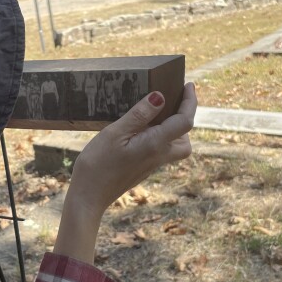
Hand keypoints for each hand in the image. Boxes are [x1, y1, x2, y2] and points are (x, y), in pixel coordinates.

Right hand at [53, 83, 196, 263]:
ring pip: (176, 147)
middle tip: (174, 101)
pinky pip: (161, 150)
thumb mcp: (115, 133)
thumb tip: (160, 97)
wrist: (90, 196)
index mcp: (155, 144)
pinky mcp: (144, 168)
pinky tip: (142, 129)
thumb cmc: (98, 164)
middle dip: (184, 118)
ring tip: (157, 114)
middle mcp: (159, 156)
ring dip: (174, 129)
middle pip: (186, 139)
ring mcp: (152, 164)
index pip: (185, 121)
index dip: (190, 102)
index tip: (188, 85)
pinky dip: (160, 136)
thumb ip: (139, 115)